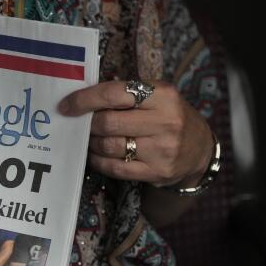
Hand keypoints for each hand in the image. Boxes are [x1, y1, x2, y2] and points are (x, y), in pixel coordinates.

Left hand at [59, 81, 212, 187]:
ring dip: (92, 143)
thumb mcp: (157, 96)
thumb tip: (83, 98)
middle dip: (87, 124)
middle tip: (81, 125)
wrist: (200, 150)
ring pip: (109, 146)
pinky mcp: (157, 172)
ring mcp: (162, 149)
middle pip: (108, 122)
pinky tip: (96, 155)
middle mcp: (165, 121)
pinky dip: (98, 161)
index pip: (114, 94)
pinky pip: (115, 168)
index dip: (84, 100)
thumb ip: (126, 94)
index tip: (66, 106)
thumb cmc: (170, 116)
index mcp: (163, 95)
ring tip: (90, 139)